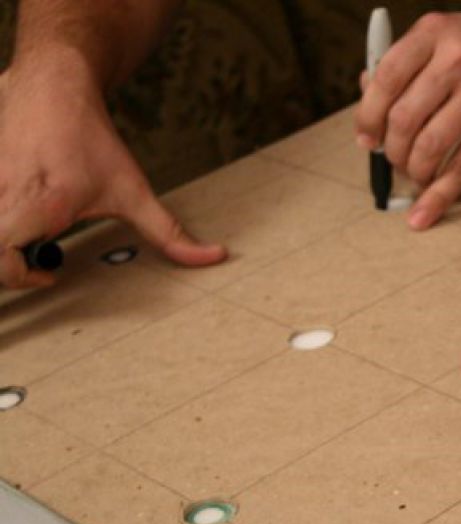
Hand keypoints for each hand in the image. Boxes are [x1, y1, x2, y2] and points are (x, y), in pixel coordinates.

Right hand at [0, 59, 224, 289]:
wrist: (54, 83)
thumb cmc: (91, 138)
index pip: (0, 255)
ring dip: (0, 241)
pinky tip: (18, 216)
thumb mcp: (133, 189)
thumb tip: (214, 256)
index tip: (51, 274)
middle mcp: (5, 194)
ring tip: (25, 241)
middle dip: (4, 268)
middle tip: (32, 265)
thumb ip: (168, 231)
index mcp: (42, 205)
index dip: (18, 277)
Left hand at [355, 9, 460, 229]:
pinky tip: (425, 210)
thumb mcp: (448, 35)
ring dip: (414, 170)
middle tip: (395, 160)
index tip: (367, 138)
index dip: (368, 116)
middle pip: (404, 118)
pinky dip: (439, 196)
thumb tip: (368, 100)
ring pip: (429, 146)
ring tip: (417, 173)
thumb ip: (409, 64)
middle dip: (392, 150)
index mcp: (434, 32)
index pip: (385, 79)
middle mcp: (456, 59)